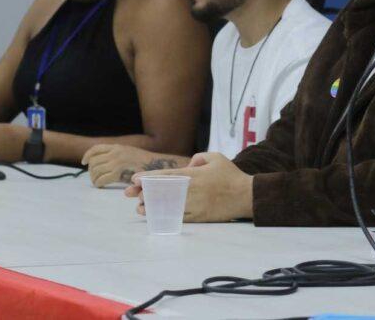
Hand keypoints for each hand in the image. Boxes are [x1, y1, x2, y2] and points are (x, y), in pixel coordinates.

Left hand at [82, 144, 172, 187]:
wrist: (156, 166)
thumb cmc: (145, 162)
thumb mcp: (130, 153)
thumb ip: (118, 155)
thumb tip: (105, 162)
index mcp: (118, 147)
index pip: (96, 149)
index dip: (87, 155)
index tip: (83, 162)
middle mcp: (115, 153)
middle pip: (94, 161)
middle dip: (91, 170)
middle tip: (94, 177)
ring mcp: (116, 163)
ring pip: (96, 171)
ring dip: (94, 178)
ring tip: (97, 182)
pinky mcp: (118, 173)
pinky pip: (101, 179)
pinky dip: (98, 183)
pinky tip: (100, 185)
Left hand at [126, 152, 252, 221]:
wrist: (245, 196)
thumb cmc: (231, 176)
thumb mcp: (217, 157)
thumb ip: (199, 157)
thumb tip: (188, 164)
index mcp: (194, 175)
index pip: (166, 176)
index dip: (148, 178)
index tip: (134, 179)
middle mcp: (190, 190)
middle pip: (161, 192)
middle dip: (143, 192)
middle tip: (129, 194)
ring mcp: (193, 204)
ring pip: (166, 206)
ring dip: (150, 207)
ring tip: (139, 207)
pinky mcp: (198, 217)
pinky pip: (177, 217)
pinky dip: (164, 217)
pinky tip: (156, 216)